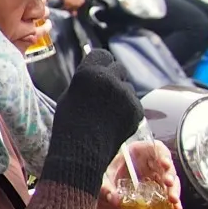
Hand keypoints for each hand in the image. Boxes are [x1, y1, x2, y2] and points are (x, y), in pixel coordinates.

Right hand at [38, 51, 143, 200]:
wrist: (81, 153)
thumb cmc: (69, 124)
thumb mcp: (70, 95)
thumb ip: (86, 80)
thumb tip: (98, 73)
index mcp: (90, 73)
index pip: (102, 55)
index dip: (100, 64)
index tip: (98, 72)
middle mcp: (111, 80)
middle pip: (118, 69)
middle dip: (112, 78)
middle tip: (103, 94)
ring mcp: (127, 95)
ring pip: (127, 87)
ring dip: (120, 94)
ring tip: (107, 112)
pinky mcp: (138, 110)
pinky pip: (133, 103)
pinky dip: (127, 110)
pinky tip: (114, 122)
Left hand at [99, 141, 181, 208]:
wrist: (104, 197)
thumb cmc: (105, 180)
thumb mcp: (103, 180)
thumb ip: (106, 188)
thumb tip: (114, 199)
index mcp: (137, 152)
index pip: (155, 148)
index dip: (163, 155)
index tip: (165, 164)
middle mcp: (149, 163)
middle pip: (166, 165)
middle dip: (170, 175)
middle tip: (169, 184)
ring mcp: (155, 177)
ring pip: (170, 180)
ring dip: (174, 190)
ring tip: (174, 201)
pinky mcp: (158, 190)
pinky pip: (168, 195)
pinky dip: (173, 203)